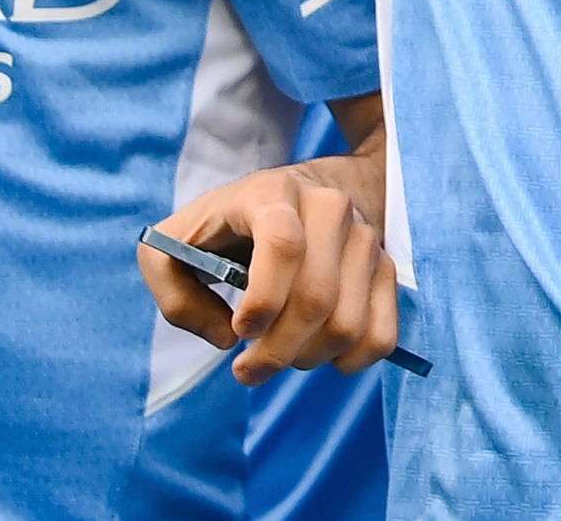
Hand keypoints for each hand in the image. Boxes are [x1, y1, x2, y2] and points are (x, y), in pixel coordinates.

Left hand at [140, 153, 403, 384]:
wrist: (302, 191)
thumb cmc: (225, 227)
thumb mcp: (174, 247)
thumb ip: (175, 297)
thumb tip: (227, 339)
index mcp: (271, 193)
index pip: (284, 245)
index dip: (263, 300)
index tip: (240, 330)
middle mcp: (328, 207)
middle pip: (316, 297)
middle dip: (277, 350)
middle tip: (248, 369)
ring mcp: (364, 236)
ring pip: (347, 323)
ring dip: (307, 358)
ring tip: (280, 354)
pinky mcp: (386, 265)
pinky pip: (381, 334)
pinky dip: (350, 361)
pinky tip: (320, 355)